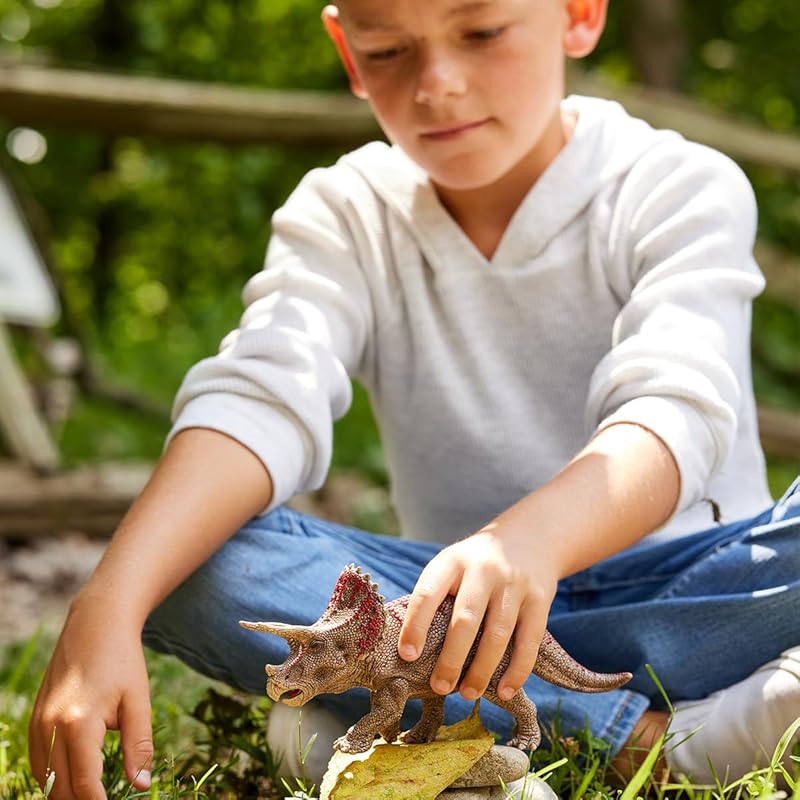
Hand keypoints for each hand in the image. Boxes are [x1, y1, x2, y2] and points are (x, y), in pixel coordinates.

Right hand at [28, 594, 153, 799]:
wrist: (96, 624)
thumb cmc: (123, 661)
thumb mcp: (139, 701)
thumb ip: (139, 745)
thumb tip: (142, 785)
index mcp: (80, 722)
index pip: (85, 784)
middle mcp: (51, 726)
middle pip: (61, 788)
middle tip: (106, 799)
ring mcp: (38, 723)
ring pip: (46, 779)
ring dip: (67, 792)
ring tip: (94, 793)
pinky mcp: (35, 719)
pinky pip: (38, 762)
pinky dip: (54, 776)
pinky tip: (75, 778)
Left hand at [397, 524, 557, 701]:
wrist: (529, 537)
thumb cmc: (476, 565)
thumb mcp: (452, 565)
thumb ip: (435, 597)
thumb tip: (409, 651)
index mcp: (452, 561)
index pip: (428, 594)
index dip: (415, 626)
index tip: (407, 656)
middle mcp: (483, 569)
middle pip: (465, 619)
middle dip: (451, 658)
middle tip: (440, 687)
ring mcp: (514, 583)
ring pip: (497, 634)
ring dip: (481, 670)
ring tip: (468, 694)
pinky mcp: (540, 598)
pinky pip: (528, 641)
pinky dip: (517, 670)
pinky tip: (504, 691)